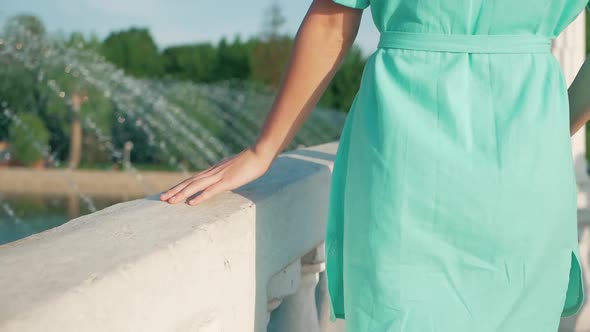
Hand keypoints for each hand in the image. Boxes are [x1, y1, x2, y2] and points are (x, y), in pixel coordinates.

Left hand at [159, 146, 273, 205]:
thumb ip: (226, 176)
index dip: (180, 186)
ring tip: (169, 201)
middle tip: (161, 198)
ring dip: (181, 194)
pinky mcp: (228, 181)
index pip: (193, 179)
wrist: (260, 153)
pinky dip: (200, 196)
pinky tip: (191, 203)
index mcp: (214, 170)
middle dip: (175, 190)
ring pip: (196, 186)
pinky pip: (211, 190)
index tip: (169, 192)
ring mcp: (220, 176)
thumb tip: (222, 182)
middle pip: (190, 182)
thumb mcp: (235, 170)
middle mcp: (213, 172)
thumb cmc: (251, 162)